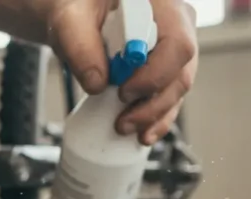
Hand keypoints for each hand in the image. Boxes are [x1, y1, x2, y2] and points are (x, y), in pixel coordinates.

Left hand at [40, 0, 197, 145]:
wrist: (78, 14)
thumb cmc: (79, 6)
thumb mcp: (70, 19)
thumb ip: (79, 45)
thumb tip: (97, 83)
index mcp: (163, 5)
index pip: (177, 43)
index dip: (155, 74)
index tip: (123, 91)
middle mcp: (177, 25)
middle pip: (181, 72)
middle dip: (153, 104)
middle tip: (123, 121)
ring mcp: (173, 50)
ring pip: (177, 90)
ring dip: (154, 116)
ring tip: (126, 128)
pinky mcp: (164, 70)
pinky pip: (168, 98)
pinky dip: (156, 119)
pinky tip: (142, 134)